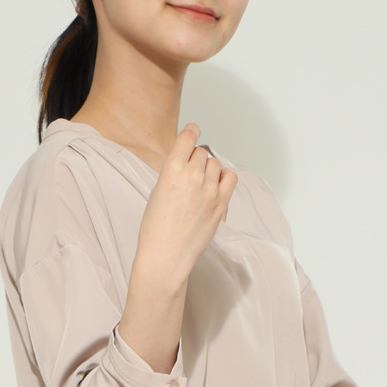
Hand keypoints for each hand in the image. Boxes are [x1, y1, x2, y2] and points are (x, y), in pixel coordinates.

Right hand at [132, 124, 237, 291]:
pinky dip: (224, 178)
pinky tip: (216, 187)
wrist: (166, 256)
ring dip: (209, 170)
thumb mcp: (157, 191)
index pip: (188, 137)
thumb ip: (173, 172)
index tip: (194, 131)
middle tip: (190, 176)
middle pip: (201, 153)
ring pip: (215, 164)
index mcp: (172, 169)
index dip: (191, 132)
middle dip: (196, 160)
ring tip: (200, 186)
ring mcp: (209, 190)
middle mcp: (193, 176)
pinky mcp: (221, 204)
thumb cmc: (156, 229)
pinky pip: (230, 177)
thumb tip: (187, 162)